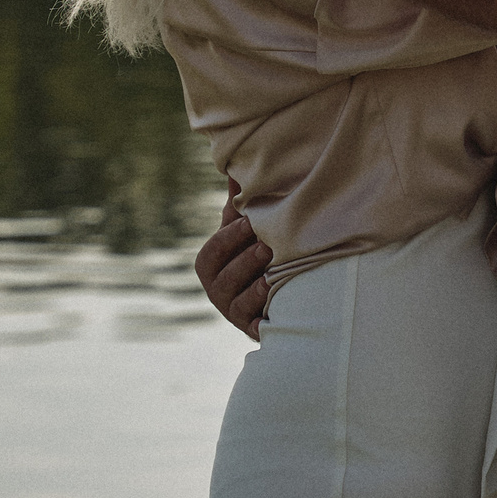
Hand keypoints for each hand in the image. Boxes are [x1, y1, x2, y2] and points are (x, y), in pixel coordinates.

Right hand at [194, 177, 271, 339]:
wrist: (285, 296)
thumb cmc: (261, 254)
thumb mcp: (248, 231)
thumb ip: (239, 204)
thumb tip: (236, 167)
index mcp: (212, 267)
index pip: (211, 253)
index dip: (228, 238)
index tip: (249, 221)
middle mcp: (218, 292)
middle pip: (221, 278)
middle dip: (243, 259)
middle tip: (267, 244)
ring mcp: (234, 313)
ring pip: (235, 301)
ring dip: (254, 282)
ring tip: (274, 267)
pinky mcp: (253, 330)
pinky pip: (253, 324)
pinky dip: (263, 308)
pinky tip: (276, 293)